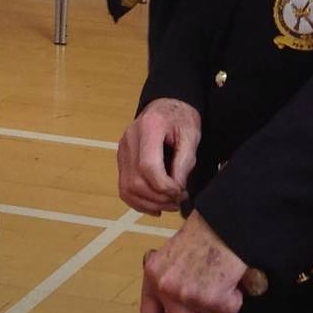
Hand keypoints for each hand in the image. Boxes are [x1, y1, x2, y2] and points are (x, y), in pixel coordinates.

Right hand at [118, 97, 200, 214]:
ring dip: (149, 203)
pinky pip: (124, 187)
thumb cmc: (181, 117)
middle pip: (135, 181)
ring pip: (127, 188)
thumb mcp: (191, 134)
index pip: (148, 166)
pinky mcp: (122, 159)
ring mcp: (122, 150)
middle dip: (158, 198)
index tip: (180, 192)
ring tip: (169, 205)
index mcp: (148, 127)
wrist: (167, 105)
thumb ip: (185, 162)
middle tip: (178, 201)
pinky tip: (155, 206)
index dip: (164, 186)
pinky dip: (138, 202)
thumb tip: (177, 190)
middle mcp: (130, 139)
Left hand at [139, 211, 248, 312]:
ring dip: (220, 303)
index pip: (150, 311)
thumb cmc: (208, 230)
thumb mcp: (176, 252)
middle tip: (213, 297)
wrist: (228, 219)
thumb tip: (180, 305)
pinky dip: (236, 297)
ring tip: (225, 278)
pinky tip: (234, 276)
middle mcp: (165, 285)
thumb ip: (172, 276)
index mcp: (154, 272)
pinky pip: (229, 310)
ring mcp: (186, 293)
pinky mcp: (210, 298)